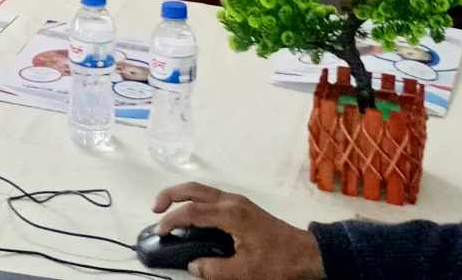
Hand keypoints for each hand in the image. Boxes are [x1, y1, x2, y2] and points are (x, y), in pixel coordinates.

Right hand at [151, 184, 323, 279]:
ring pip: (203, 191)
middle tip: (155, 208)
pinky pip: (212, 198)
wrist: (306, 254)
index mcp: (231, 213)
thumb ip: (214, 269)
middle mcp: (232, 201)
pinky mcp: (243, 208)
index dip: (172, 220)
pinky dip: (196, 202)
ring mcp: (238, 202)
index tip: (159, 232)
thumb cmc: (278, 262)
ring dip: (183, 197)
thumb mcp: (244, 272)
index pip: (192, 212)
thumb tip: (193, 265)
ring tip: (169, 211)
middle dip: (171, 195)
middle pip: (194, 189)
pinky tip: (193, 217)